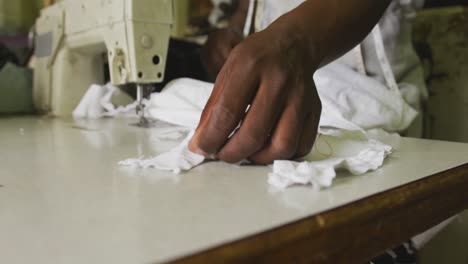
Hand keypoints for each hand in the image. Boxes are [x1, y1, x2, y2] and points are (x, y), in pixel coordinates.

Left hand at [190, 25, 321, 163]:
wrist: (293, 46)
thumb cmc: (255, 61)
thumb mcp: (227, 73)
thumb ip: (213, 108)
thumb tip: (201, 145)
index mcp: (250, 66)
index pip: (227, 112)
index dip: (211, 138)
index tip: (201, 148)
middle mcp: (279, 81)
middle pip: (254, 134)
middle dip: (231, 154)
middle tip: (222, 154)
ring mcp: (301, 97)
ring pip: (283, 146)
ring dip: (259, 158)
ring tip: (246, 152)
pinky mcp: (315, 110)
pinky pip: (302, 147)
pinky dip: (282, 156)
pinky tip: (268, 148)